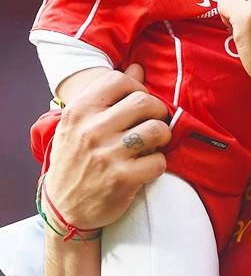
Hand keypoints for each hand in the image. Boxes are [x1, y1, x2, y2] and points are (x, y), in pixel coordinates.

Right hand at [45, 66, 170, 228]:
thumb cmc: (76, 159)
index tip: (139, 105)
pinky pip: (159, 161)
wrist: (63, 208)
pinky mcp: (122, 179)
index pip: (120, 80)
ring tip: (155, 143)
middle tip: (154, 123)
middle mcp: (91, 130)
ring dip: (163, 136)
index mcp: (79, 111)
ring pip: (156, 130)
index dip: (138, 89)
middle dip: (158, 111)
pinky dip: (159, 163)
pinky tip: (148, 166)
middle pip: (144, 102)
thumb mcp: (81, 124)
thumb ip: (110, 94)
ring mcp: (107, 155)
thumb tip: (138, 66)